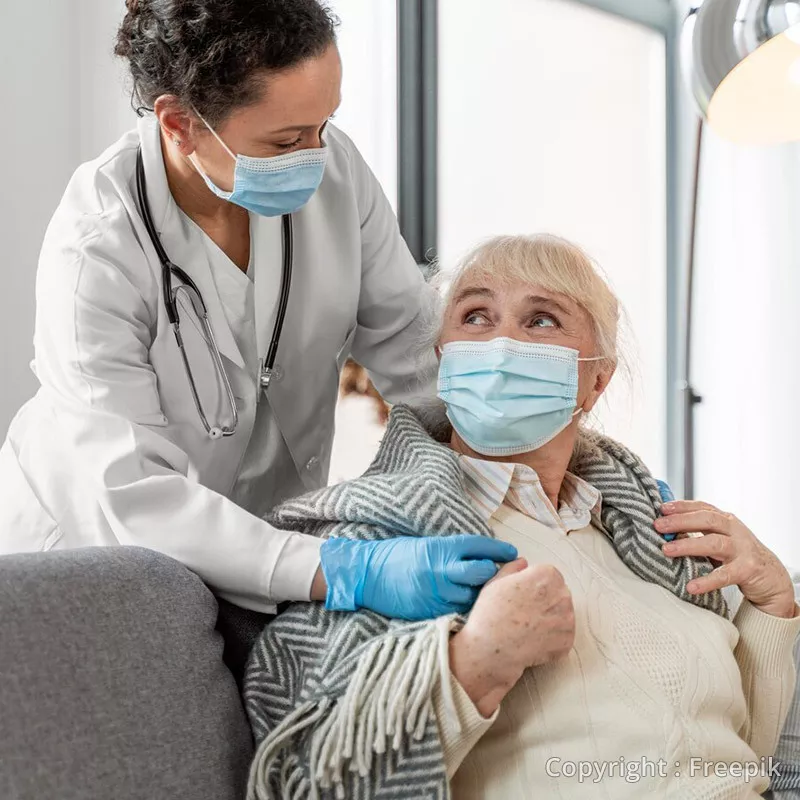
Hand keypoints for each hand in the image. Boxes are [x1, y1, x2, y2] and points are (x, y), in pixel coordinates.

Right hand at [320, 535, 517, 619]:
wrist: (367, 575)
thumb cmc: (396, 556)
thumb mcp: (426, 545)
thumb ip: (452, 551)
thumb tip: (481, 554)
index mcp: (440, 548)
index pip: (479, 546)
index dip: (499, 549)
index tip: (513, 552)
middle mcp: (441, 570)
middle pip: (482, 573)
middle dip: (495, 574)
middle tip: (504, 576)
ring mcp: (436, 593)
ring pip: (474, 597)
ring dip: (483, 596)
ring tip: (491, 597)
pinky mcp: (430, 612)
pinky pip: (458, 613)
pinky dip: (467, 611)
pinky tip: (473, 611)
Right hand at [449, 559, 574, 715]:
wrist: (491, 649)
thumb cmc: (490, 613)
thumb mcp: (496, 581)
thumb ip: (513, 567)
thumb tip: (523, 563)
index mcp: (547, 575)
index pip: (550, 575)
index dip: (536, 585)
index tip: (524, 595)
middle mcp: (562, 594)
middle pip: (558, 593)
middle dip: (546, 601)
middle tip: (526, 612)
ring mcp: (567, 620)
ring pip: (563, 614)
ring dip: (551, 619)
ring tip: (529, 627)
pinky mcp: (567, 641)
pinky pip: (563, 636)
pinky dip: (552, 639)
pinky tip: (534, 640)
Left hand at [655, 500, 796, 618]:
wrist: (771, 577)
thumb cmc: (737, 555)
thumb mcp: (720, 538)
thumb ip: (698, 532)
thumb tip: (665, 528)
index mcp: (726, 520)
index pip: (703, 507)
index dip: (682, 506)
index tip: (661, 508)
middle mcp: (735, 531)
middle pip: (707, 520)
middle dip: (680, 521)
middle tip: (658, 526)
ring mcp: (743, 549)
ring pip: (714, 543)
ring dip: (688, 545)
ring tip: (666, 550)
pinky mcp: (748, 570)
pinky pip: (724, 575)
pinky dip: (707, 581)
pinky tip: (691, 587)